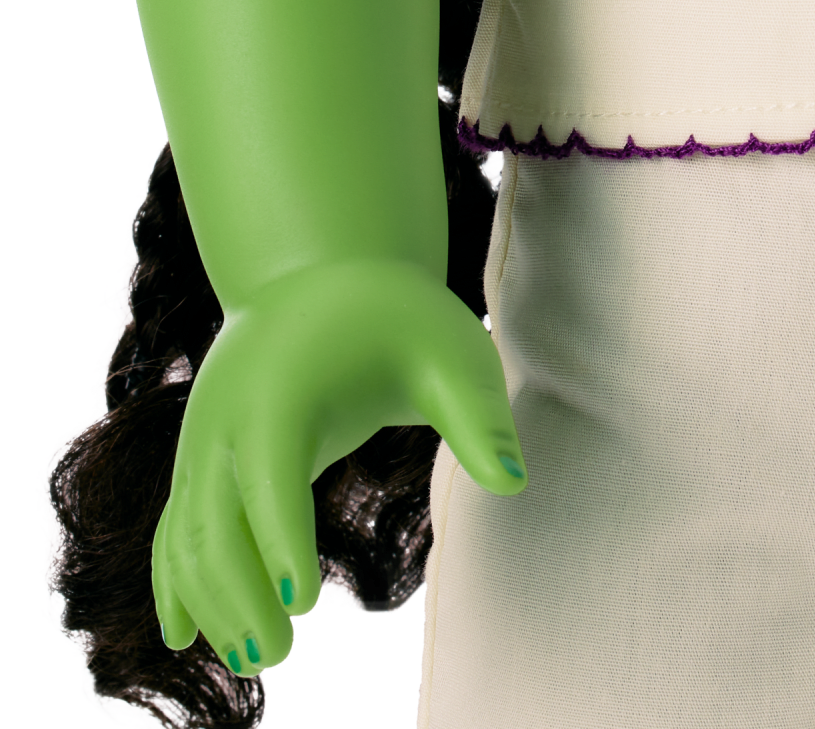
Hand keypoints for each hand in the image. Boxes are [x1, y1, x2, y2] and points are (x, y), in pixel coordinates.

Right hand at [151, 258, 525, 677]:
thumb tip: (515, 481)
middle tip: (278, 660)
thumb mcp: (447, 351)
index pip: (273, 475)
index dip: (281, 539)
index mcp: (282, 390)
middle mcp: (227, 420)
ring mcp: (204, 443)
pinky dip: (176, 583)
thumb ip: (476, 415)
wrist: (322, 273)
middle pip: (216, 522)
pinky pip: (175, 530)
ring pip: (187, 537)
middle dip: (240, 594)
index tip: (302, 601)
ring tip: (255, 667)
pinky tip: (186, 637)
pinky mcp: (202, 460)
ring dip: (212, 602)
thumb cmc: (395, 316)